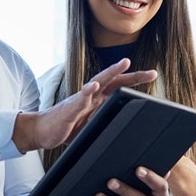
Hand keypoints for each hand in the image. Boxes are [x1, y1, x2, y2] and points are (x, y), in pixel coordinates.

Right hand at [13, 58, 156, 152]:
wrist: (42, 131)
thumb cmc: (67, 128)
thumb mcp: (92, 126)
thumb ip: (106, 122)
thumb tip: (126, 129)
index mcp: (98, 99)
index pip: (120, 86)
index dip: (135, 80)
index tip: (152, 75)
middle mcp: (92, 95)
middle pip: (115, 80)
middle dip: (133, 75)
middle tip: (152, 72)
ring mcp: (81, 100)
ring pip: (98, 82)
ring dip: (111, 72)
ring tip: (124, 63)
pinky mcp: (69, 108)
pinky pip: (79, 98)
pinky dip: (86, 91)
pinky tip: (93, 86)